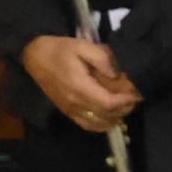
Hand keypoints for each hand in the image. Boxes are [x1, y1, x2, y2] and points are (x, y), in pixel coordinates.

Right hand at [21, 33, 142, 133]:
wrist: (35, 57)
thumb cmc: (60, 49)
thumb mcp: (83, 46)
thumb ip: (102, 59)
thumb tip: (117, 74)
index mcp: (79, 86)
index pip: (108, 103)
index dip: (126, 101)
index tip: (137, 93)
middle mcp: (75, 103)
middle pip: (107, 115)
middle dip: (125, 108)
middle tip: (135, 97)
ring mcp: (70, 110)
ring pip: (99, 124)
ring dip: (116, 117)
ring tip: (125, 105)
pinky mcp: (67, 112)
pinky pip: (88, 126)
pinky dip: (103, 125)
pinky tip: (111, 115)